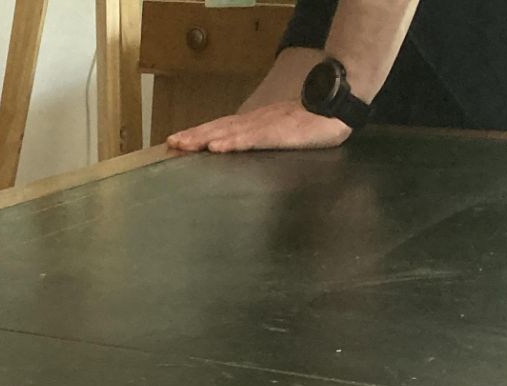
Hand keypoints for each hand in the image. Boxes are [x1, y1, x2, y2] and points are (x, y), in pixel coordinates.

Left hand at [167, 103, 351, 154]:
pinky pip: (249, 139)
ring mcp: (264, 126)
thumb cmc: (312, 125)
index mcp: (256, 124)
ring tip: (183, 144)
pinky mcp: (276, 133)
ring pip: (228, 132)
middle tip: (171, 143)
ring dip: (203, 138)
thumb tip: (247, 156)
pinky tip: (215, 148)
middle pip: (218, 128)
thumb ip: (264, 144)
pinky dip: (231, 143)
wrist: (336, 108)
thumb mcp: (282, 136)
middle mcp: (255, 122)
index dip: (200, 134)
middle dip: (193, 136)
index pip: (222, 129)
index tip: (179, 141)